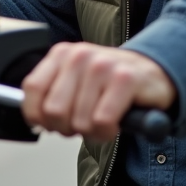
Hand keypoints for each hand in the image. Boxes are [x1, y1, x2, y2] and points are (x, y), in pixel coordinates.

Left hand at [21, 42, 175, 141]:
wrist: (152, 71)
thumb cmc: (110, 81)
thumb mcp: (75, 80)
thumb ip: (52, 94)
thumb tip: (34, 118)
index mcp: (62, 53)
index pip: (32, 89)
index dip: (37, 115)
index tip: (48, 123)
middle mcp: (80, 55)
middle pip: (54, 111)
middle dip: (67, 128)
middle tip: (83, 123)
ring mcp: (103, 65)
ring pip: (80, 120)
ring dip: (92, 132)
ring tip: (103, 120)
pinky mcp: (126, 79)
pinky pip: (103, 121)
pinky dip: (108, 131)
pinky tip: (116, 121)